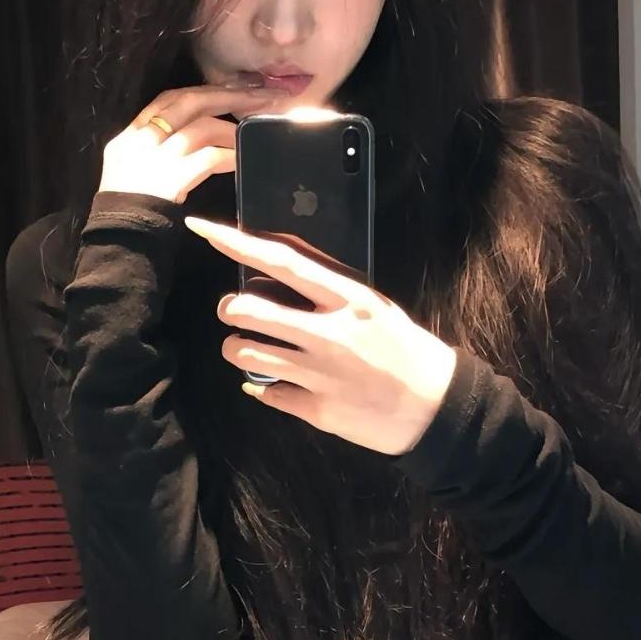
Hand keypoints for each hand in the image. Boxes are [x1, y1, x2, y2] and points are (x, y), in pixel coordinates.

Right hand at [98, 83, 285, 204]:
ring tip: (253, 135)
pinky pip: (208, 158)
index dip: (197, 91)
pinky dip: (229, 156)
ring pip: (201, 127)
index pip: (163, 101)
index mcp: (128, 138)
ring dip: (232, 130)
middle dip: (225, 96)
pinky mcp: (171, 177)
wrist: (118, 242)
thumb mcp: (130, 175)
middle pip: (187, 102)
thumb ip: (154, 153)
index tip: (224, 89)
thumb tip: (192, 139)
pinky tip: (241, 160)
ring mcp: (155, 158)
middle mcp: (140, 141)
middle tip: (258, 95)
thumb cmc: (129, 214)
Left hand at [183, 217, 458, 457]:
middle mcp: (329, 334)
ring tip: (248, 347)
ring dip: (236, 347)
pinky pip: (265, 393)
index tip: (204, 229)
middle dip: (229, 309)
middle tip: (233, 312)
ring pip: (246, 354)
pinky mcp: (317, 410)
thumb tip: (279, 267)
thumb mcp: (373, 307)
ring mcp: (320, 375)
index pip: (281, 263)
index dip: (237, 244)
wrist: (436, 407)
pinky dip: (260, 387)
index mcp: (347, 300)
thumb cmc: (405, 349)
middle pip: (249, 311)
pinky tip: (270, 383)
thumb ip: (328, 290)